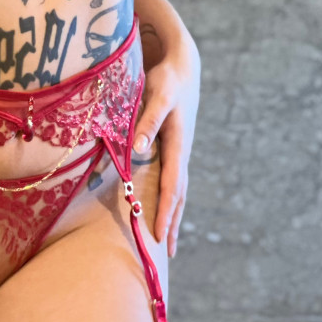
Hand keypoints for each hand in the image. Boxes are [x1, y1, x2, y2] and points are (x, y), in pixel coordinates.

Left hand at [131, 38, 199, 257]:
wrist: (183, 68)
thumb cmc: (167, 80)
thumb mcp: (158, 96)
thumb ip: (148, 120)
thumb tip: (139, 148)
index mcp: (178, 144)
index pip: (172, 186)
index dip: (165, 211)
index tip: (159, 235)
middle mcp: (180, 152)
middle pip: (178, 194)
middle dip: (173, 222)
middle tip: (167, 252)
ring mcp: (178, 151)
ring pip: (177, 189)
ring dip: (173, 214)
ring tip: (168, 241)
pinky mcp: (172, 148)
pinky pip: (172, 179)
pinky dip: (169, 198)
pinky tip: (163, 209)